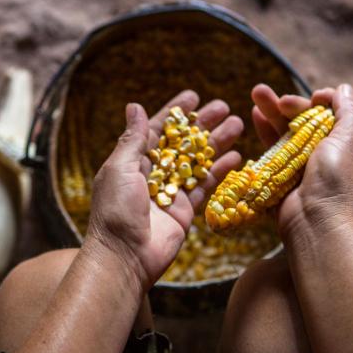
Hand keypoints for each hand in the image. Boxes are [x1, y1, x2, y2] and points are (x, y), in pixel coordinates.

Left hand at [85, 91, 242, 289]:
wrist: (125, 257)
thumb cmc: (115, 211)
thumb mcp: (120, 169)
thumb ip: (133, 139)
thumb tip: (134, 105)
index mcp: (133, 160)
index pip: (157, 128)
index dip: (176, 112)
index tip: (194, 95)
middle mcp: (153, 173)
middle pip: (183, 142)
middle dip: (203, 124)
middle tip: (224, 106)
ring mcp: (171, 192)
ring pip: (198, 161)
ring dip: (217, 143)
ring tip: (238, 123)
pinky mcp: (185, 210)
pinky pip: (205, 186)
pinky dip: (220, 171)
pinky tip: (236, 156)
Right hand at [250, 83, 352, 239]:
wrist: (315, 224)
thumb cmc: (337, 181)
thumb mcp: (350, 140)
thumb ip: (348, 111)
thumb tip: (343, 89)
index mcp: (352, 146)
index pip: (338, 115)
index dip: (325, 102)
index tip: (314, 97)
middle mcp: (329, 155)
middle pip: (309, 121)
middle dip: (292, 105)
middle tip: (279, 99)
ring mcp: (305, 166)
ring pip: (288, 131)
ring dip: (274, 111)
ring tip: (257, 92)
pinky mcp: (284, 175)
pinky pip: (274, 148)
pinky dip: (265, 130)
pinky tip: (255, 115)